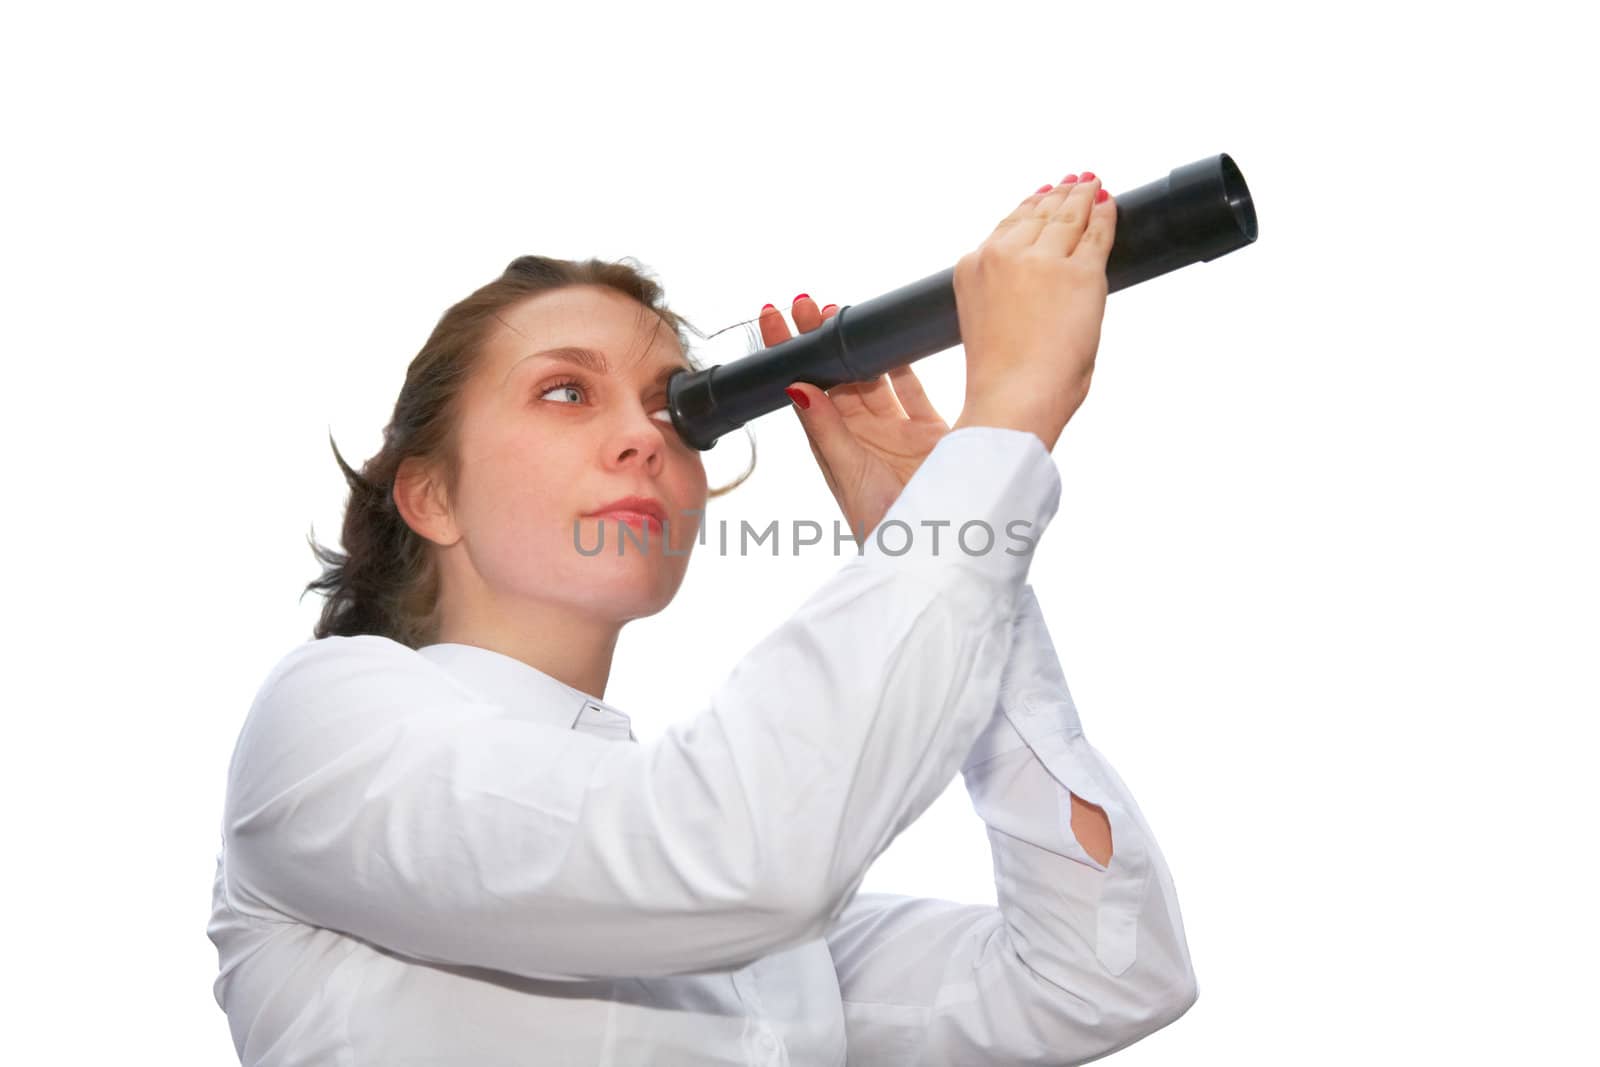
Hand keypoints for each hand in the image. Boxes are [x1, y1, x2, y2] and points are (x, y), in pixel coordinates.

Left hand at [764, 294, 949, 544]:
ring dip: (857, 348)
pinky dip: (904, 364)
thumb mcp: (850, 475)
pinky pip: (914, 390)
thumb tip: (795, 386)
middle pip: (835, 379)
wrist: (939, 551)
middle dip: (820, 341)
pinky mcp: (932, 434)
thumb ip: (827, 431)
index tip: (770, 320)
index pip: (803, 390)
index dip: (786, 355)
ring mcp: (897, 434)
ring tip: (841, 312)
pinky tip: (894, 340)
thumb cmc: (884, 526)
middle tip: (805, 304)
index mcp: (834, 447)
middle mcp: (862, 437)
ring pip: (873, 379)